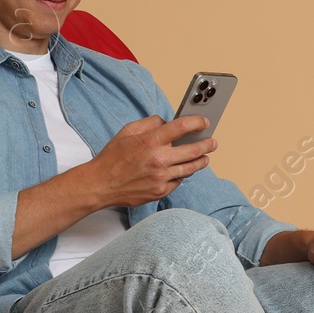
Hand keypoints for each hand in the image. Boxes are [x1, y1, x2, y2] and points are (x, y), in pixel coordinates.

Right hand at [88, 115, 216, 206]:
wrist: (101, 184)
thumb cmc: (113, 157)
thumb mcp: (128, 131)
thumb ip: (150, 123)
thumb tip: (168, 122)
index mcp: (150, 141)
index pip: (181, 127)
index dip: (197, 122)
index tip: (204, 122)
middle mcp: (159, 159)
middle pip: (193, 149)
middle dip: (207, 144)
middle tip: (212, 142)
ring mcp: (161, 177)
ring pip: (191, 168)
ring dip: (201, 161)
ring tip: (205, 157)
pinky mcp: (160, 191)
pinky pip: (179, 181)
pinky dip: (182, 174)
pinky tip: (183, 170)